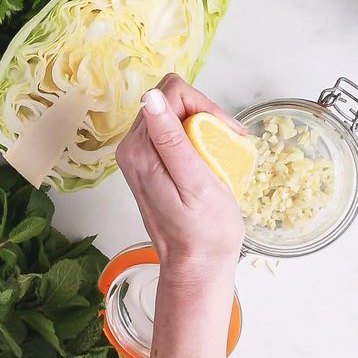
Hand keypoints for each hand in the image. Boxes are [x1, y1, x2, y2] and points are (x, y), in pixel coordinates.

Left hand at [116, 74, 245, 289]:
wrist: (195, 263)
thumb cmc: (204, 230)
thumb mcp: (194, 182)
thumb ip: (171, 138)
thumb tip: (152, 96)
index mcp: (140, 148)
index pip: (171, 93)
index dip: (204, 105)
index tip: (225, 130)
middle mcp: (131, 148)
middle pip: (169, 99)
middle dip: (202, 114)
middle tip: (226, 142)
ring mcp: (137, 155)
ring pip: (171, 113)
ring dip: (200, 125)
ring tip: (220, 153)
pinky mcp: (147, 163)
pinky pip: (171, 131)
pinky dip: (194, 137)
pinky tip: (208, 159)